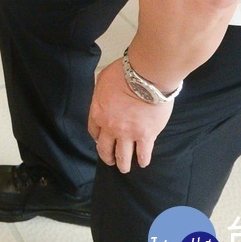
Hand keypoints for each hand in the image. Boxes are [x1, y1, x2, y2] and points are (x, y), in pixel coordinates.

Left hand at [87, 59, 173, 173]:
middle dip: (107, 157)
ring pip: (123, 156)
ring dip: (123, 164)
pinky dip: (143, 160)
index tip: (102, 140)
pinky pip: (143, 153)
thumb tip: (104, 94)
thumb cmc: (124, 73)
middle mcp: (110, 127)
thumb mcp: (103, 79)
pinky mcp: (146, 135)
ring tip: (124, 168)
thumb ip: (102, 92)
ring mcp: (128, 133)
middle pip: (105, 149)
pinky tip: (143, 163)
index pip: (94, 131)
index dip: (98, 138)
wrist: (146, 77)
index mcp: (98, 113)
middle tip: (110, 161)